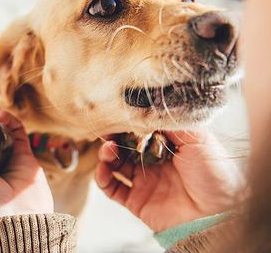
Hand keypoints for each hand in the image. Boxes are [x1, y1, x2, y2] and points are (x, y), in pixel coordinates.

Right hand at [95, 130, 241, 231]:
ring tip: (108, 150)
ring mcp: (144, 181)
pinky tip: (104, 169)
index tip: (119, 116)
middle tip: (109, 132)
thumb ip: (171, 123)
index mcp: (168, 146)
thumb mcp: (198, 139)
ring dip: (106, 154)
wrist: (220, 213)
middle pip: (124, 146)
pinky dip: (102, 178)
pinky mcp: (136, 200)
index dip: (129, 123)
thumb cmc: (216, 174)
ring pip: (115, 164)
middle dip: (114, 137)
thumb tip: (147, 109)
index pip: (141, 130)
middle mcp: (154, 162)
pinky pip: (112, 188)